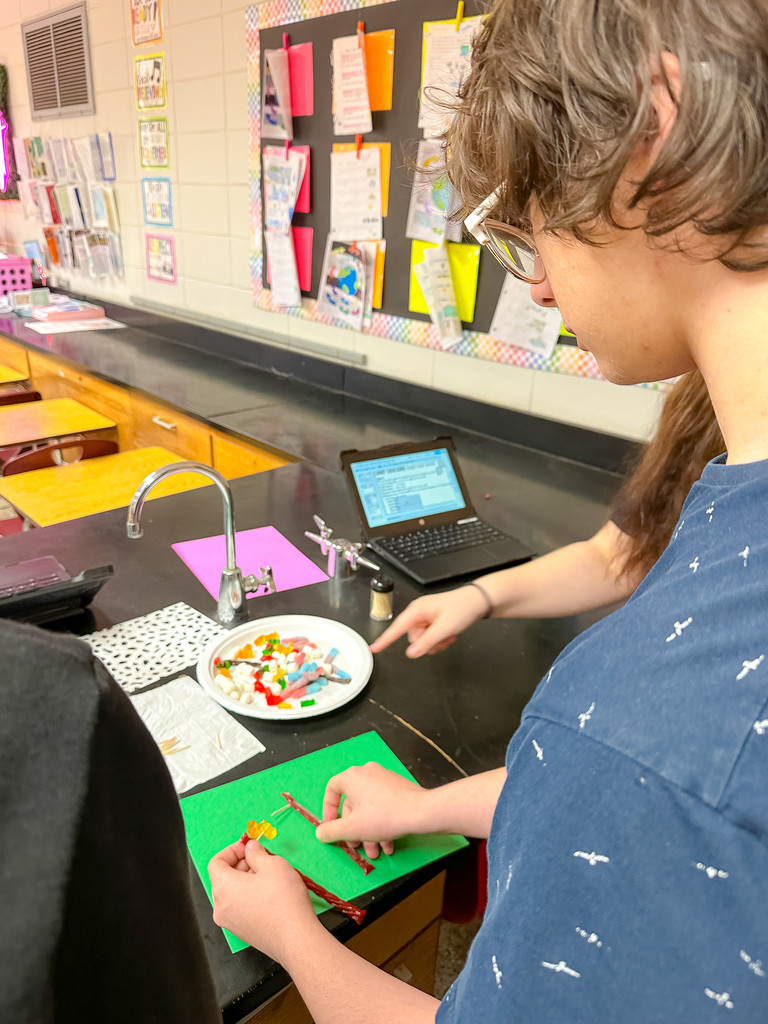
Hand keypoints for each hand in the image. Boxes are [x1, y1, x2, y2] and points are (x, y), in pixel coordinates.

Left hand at [208, 839, 320, 962]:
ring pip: (233, 893)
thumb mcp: (272, 864)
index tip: (248, 847)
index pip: (216, 862)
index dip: (232, 850)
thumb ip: (256, 853)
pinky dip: (250, 896)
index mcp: (223, 888)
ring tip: (270, 877)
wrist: (295, 938)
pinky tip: (271, 894)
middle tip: (262, 859)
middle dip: (242, 864)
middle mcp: (221, 908)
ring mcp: (231, 923)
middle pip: (223, 878)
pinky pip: (240, 908)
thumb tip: (250, 849)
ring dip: (247, 880)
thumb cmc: (283, 902)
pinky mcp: (243, 932)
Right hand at [316, 762, 427, 858]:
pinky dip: (382, 825)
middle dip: (354, 829)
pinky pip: (383, 806)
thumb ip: (331, 831)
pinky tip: (388, 844)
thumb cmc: (384, 816)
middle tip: (357, 846)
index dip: (328, 810)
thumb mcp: (351, 828)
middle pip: (353, 803)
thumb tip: (320, 832)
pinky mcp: (398, 788)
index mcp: (353, 776)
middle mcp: (368, 773)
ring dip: (369, 832)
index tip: (332, 826)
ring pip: (369, 808)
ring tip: (376, 851)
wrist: (420, 812)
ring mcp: (384, 779)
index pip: (332, 788)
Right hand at [369, 586, 488, 656]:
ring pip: (422, 639)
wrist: (478, 601)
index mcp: (417, 610)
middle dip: (427, 642)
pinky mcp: (432, 621)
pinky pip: (429, 636)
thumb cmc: (462, 608)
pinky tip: (449, 635)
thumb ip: (427, 641)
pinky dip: (439, 639)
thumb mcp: (445, 628)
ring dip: (435, 642)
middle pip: (413, 637)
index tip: (373, 648)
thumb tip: (411, 653)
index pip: (397, 627)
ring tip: (449, 636)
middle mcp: (419, 613)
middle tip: (443, 638)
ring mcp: (426, 617)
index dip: (385, 639)